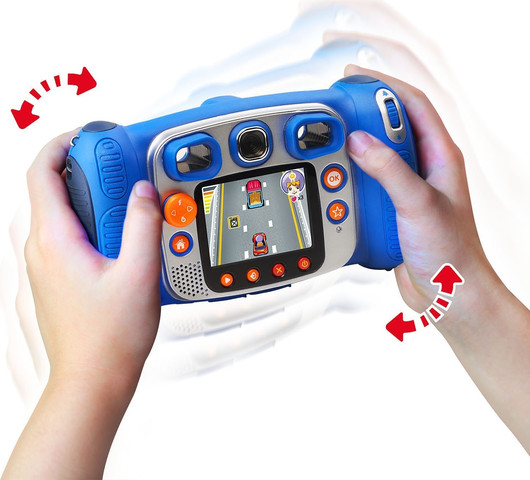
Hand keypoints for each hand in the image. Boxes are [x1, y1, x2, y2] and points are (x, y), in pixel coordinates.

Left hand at [24, 129, 162, 385]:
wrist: (92, 379)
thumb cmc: (108, 338)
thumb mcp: (138, 274)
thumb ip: (143, 225)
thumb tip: (143, 192)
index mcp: (54, 240)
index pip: (42, 172)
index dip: (63, 144)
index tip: (92, 138)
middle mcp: (42, 249)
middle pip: (55, 188)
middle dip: (90, 172)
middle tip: (124, 174)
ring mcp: (47, 263)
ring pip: (65, 212)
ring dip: (96, 200)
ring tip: (130, 210)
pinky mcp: (59, 275)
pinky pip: (72, 234)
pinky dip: (96, 224)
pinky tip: (123, 241)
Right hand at [345, 65, 529, 452]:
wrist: (448, 292)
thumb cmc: (451, 252)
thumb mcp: (418, 204)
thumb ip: (389, 170)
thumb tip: (360, 142)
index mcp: (440, 157)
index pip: (412, 105)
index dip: (384, 86)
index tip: (354, 80)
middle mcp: (423, 169)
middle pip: (389, 127)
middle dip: (361, 116)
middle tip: (335, 112)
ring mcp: (406, 189)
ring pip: (374, 157)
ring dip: (352, 151)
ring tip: (331, 148)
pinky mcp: (391, 209)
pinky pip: (366, 185)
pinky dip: (350, 181)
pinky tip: (338, 185)